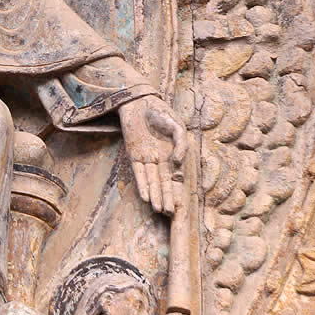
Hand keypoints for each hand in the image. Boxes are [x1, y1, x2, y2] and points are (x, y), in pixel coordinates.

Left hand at [119, 95, 186, 214]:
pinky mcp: (133, 154)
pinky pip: (138, 172)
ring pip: (151, 180)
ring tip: (158, 209)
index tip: (179, 203)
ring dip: (154, 194)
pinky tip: (145, 196)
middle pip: (162, 182)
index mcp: (171, 153)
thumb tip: (178, 163)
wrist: (139, 101)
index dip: (176, 190)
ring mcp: (146, 157)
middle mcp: (159, 158)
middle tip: (169, 213)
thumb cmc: (161, 111)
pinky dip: (142, 184)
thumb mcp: (177, 127)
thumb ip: (180, 144)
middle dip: (166, 197)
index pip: (174, 176)